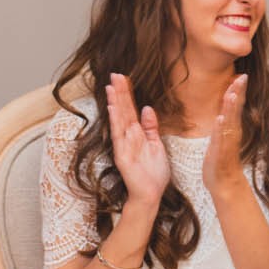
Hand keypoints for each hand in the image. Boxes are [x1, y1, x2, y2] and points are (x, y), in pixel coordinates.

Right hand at [105, 74, 170, 207]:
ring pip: (119, 120)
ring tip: (111, 87)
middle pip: (123, 111)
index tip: (124, 78)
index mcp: (137, 134)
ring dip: (115, 103)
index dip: (127, 94)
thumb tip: (147, 108)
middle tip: (115, 74)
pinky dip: (116, 121)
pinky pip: (118, 135)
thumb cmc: (154, 173)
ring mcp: (124, 146)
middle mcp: (128, 137)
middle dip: (119, 93)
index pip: (131, 110)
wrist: (151, 194)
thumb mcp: (156, 145)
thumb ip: (151, 127)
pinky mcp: (122, 155)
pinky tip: (113, 108)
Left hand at [200, 75, 250, 195]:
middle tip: (242, 76)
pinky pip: (221, 139)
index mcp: (232, 128)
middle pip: (236, 110)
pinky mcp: (221, 153)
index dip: (238, 91)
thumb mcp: (222, 137)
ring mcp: (227, 143)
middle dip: (238, 93)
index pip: (236, 106)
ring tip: (232, 93)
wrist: (225, 184)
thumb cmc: (222, 161)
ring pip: (230, 121)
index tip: (241, 75)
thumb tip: (223, 109)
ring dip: (231, 107)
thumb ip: (224, 123)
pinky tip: (220, 119)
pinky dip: (221, 129)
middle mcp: (232, 133)